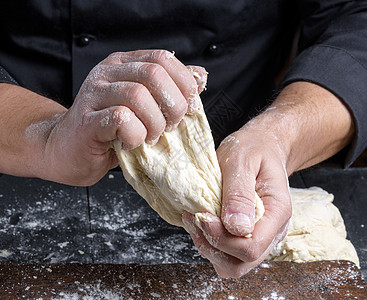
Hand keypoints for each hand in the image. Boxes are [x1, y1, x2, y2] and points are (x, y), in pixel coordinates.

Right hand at [43, 50, 202, 184]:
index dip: (183, 83)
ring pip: (137, 96)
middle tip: (170, 126)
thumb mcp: (145, 107)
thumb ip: (170, 90)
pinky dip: (135, 136)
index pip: (163, 58)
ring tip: (150, 138)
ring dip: (154, 124)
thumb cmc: (111, 131)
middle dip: (172, 105)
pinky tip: (131, 143)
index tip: (188, 107)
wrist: (68, 150)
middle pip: (153, 74)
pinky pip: (120, 119)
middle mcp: (108, 72)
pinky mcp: (87, 119)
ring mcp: (94, 94)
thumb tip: (200, 77)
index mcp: (125, 65)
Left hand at [182, 123, 291, 277]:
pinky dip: (210, 244)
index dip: (222, 238)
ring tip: (196, 220)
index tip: (202, 216)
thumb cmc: (253, 149)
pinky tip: (202, 222)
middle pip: (242, 262)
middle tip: (195, 218)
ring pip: (233, 264)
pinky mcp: (246, 235)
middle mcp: (273, 231)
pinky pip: (227, 254)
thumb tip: (235, 227)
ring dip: (209, 247)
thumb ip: (239, 192)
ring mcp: (260, 236)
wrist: (262, 147)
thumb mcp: (242, 160)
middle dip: (212, 246)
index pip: (251, 247)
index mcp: (277, 212)